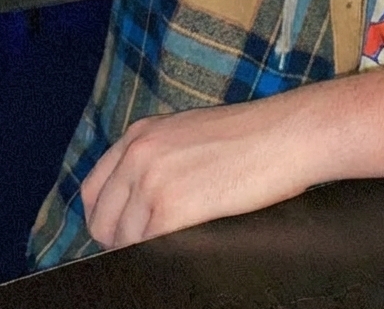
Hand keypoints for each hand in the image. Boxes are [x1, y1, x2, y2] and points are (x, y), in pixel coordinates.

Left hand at [80, 100, 300, 248]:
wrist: (289, 133)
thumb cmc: (254, 133)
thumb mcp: (191, 131)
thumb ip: (158, 155)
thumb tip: (137, 199)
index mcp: (141, 132)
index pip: (94, 190)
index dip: (108, 217)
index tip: (125, 231)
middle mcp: (139, 153)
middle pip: (102, 220)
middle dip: (121, 238)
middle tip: (152, 244)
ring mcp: (152, 181)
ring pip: (123, 240)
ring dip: (146, 247)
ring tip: (179, 240)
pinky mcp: (172, 209)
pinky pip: (146, 249)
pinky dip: (162, 254)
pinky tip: (188, 243)